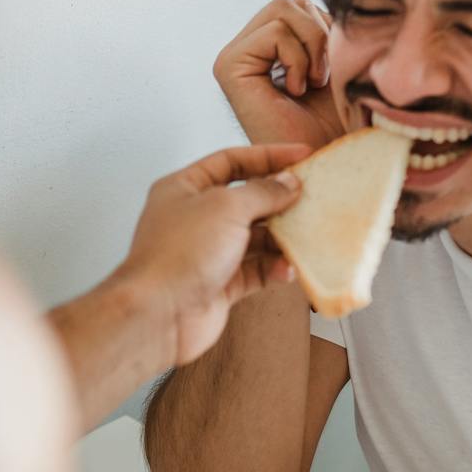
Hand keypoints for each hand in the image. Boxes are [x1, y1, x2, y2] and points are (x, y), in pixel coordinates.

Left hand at [114, 143, 310, 365]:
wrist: (160, 315)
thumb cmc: (177, 255)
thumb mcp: (226, 207)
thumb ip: (262, 192)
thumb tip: (287, 182)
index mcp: (184, 188)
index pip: (230, 161)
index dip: (267, 156)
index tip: (300, 155)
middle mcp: (193, 218)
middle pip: (246, 200)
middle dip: (278, 201)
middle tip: (310, 198)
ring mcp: (206, 253)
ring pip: (254, 238)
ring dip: (280, 240)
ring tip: (304, 237)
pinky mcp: (218, 284)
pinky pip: (255, 270)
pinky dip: (273, 268)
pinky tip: (288, 269)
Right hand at [214, 0, 350, 149]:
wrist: (330, 161)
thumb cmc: (340, 121)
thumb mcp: (339, 60)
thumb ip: (323, 24)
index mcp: (268, 48)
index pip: (300, 5)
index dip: (328, 31)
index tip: (330, 74)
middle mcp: (246, 50)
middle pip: (290, 1)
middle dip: (321, 35)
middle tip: (323, 78)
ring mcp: (234, 57)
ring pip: (283, 8)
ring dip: (312, 47)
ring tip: (311, 84)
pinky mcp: (229, 66)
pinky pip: (275, 32)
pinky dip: (298, 60)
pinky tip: (295, 92)